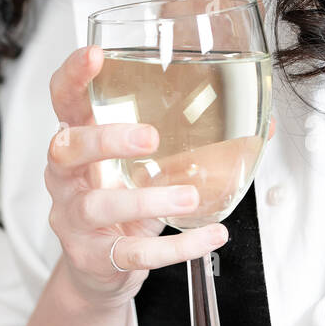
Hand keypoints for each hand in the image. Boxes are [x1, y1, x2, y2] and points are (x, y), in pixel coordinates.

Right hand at [46, 44, 257, 312]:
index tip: (97, 55)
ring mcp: (73, 219)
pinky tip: (211, 236)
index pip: (63, 100)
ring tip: (188, 197)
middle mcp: (65, 177)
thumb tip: (261, 124)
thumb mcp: (147, 166)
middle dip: (106, 139)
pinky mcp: (94, 257)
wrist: (100, 271)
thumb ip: (191, 141)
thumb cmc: (123, 203)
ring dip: (147, 199)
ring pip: (99, 205)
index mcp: (78, 140)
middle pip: (67, 148)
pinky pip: (133, 252)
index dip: (74, 76)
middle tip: (149, 138)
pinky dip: (176, 247)